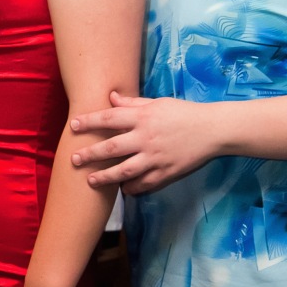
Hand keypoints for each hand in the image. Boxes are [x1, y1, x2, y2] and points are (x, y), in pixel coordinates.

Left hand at [70, 92, 219, 192]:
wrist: (213, 130)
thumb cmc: (184, 113)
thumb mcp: (158, 103)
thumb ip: (132, 102)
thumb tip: (110, 97)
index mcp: (143, 117)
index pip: (109, 119)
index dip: (89, 122)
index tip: (73, 126)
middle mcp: (146, 138)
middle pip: (111, 148)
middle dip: (90, 154)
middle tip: (74, 159)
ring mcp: (155, 158)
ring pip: (123, 171)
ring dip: (105, 177)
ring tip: (91, 180)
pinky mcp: (166, 173)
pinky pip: (143, 184)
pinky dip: (131, 188)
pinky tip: (122, 189)